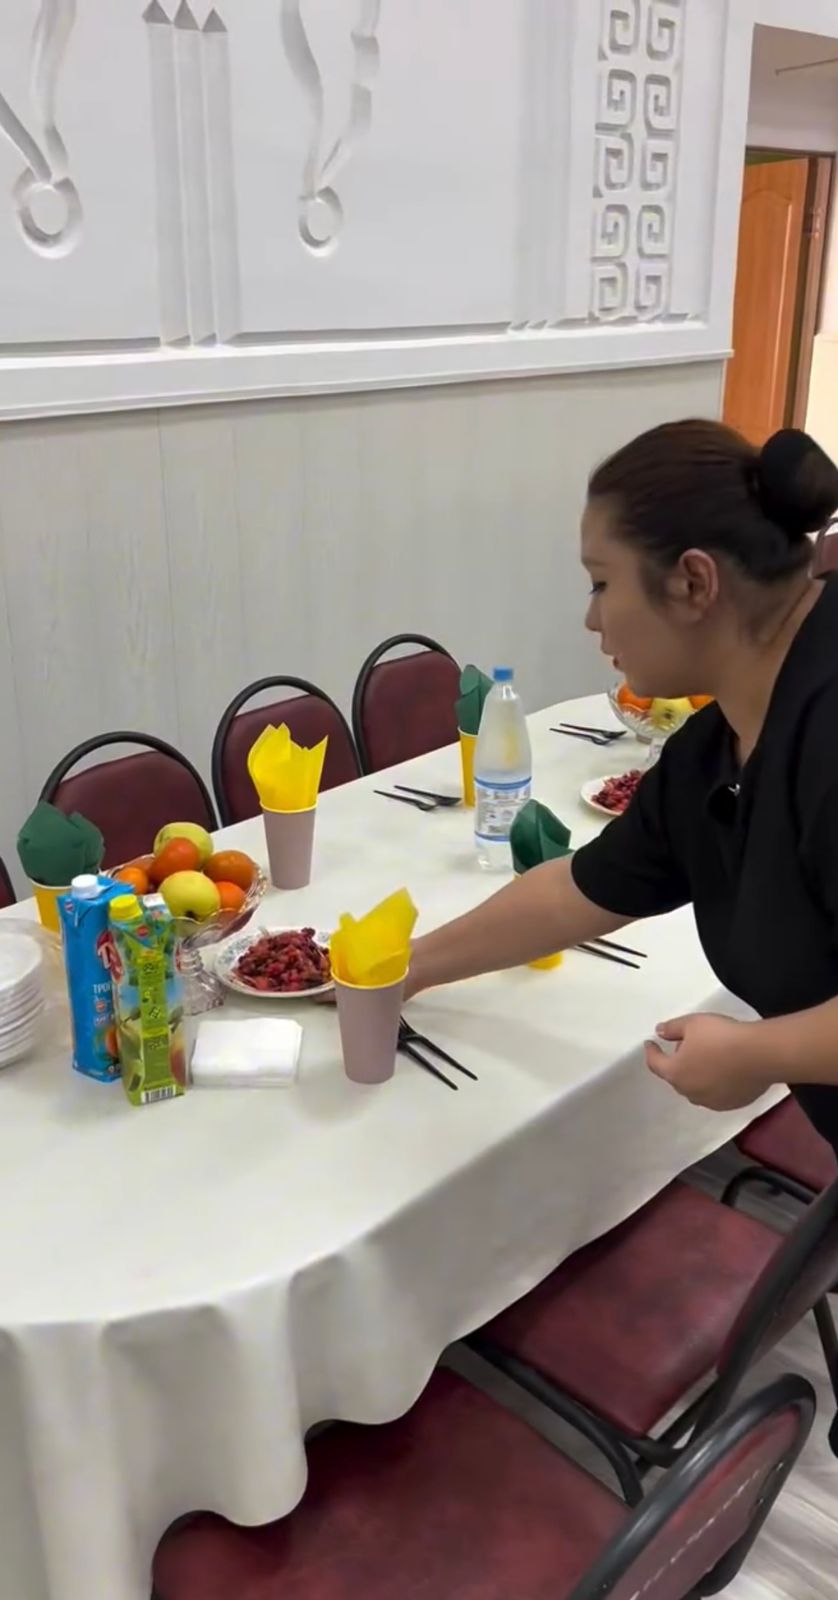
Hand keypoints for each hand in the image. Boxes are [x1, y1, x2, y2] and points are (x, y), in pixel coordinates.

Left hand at [644, 1012, 772, 1111]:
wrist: (759, 1055)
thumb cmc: (721, 1036)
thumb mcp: (693, 1023)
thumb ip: (672, 1028)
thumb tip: (659, 1032)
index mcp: (676, 1072)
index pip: (655, 1064)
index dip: (651, 1052)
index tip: (650, 1044)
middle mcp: (690, 1092)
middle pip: (676, 1078)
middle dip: (677, 1063)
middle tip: (685, 1046)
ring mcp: (711, 1101)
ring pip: (696, 1088)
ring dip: (696, 1076)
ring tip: (706, 1060)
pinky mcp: (731, 1104)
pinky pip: (716, 1094)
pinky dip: (714, 1084)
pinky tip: (723, 1072)